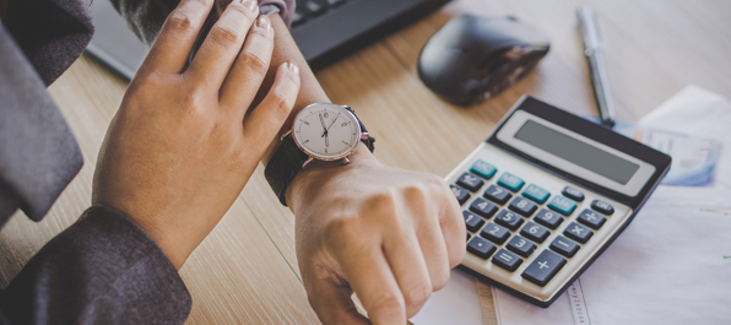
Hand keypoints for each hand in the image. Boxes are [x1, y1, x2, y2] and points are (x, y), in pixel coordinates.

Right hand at [92, 0, 299, 268]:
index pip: (180, 27)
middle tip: (243, 1)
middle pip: (222, 39)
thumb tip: (187, 61)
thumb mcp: (126, 118)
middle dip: (236, 11)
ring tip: (263, 24)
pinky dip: (285, 82)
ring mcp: (221, 125)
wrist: (141, 230)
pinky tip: (288, 68)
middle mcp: (188, 99)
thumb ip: (156, 85)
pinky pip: (275, 107)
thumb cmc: (126, 179)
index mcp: (150, 88)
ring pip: (252, 65)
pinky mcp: (245, 151)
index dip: (197, 3)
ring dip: (260, 37)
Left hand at [288, 147, 465, 323]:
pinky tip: (413, 244)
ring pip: (441, 277)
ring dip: (421, 281)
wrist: (334, 178)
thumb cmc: (325, 228)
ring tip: (395, 261)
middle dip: (403, 304)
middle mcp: (385, 208)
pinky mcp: (439, 190)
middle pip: (419, 292)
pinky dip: (439, 259)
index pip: (387, 303)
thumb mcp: (317, 279)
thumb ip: (342, 321)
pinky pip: (458, 252)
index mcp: (348, 232)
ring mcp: (416, 196)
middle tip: (383, 288)